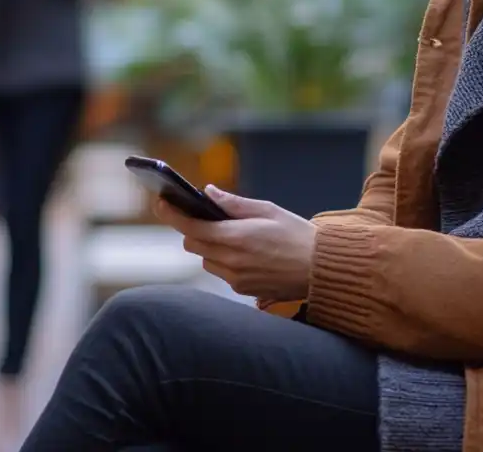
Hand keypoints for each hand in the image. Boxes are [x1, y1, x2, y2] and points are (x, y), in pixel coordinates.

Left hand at [153, 186, 316, 302]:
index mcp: (236, 238)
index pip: (191, 227)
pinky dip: (226, 261)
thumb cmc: (297, 234)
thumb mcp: (266, 210)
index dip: (171, 214)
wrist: (321, 269)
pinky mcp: (243, 291)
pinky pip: (222, 273)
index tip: (161, 202)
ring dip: (211, 247)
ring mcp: (236, 279)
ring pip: (206, 260)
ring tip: (236, 237)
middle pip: (193, 245)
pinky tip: (248, 254)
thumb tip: (208, 193)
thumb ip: (233, 203)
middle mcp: (231, 262)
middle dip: (195, 230)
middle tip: (208, 218)